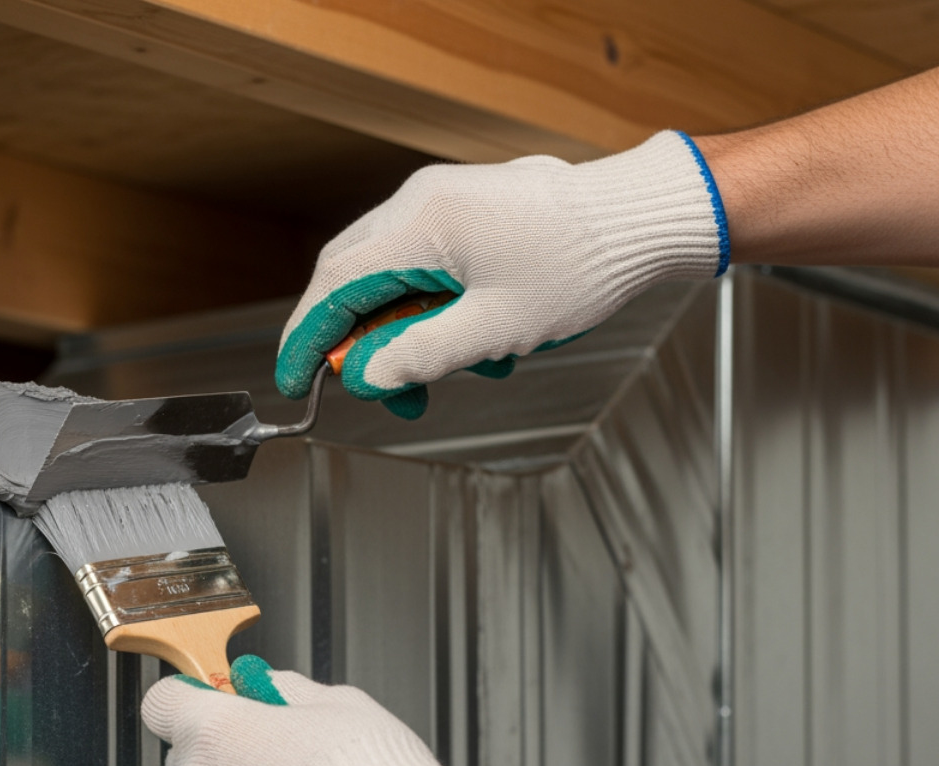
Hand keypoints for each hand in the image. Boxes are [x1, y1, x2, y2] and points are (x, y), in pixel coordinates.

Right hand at [275, 131, 727, 419]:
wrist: (643, 218)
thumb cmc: (581, 262)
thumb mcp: (495, 329)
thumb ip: (420, 355)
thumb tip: (367, 377)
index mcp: (422, 224)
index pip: (334, 285)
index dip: (308, 339)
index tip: (295, 380)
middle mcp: (424, 202)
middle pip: (354, 278)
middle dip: (360, 342)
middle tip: (381, 389)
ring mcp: (447, 202)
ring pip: (393, 275)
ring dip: (406, 331)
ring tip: (450, 373)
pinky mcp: (471, 211)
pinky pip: (427, 264)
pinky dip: (434, 308)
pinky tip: (475, 341)